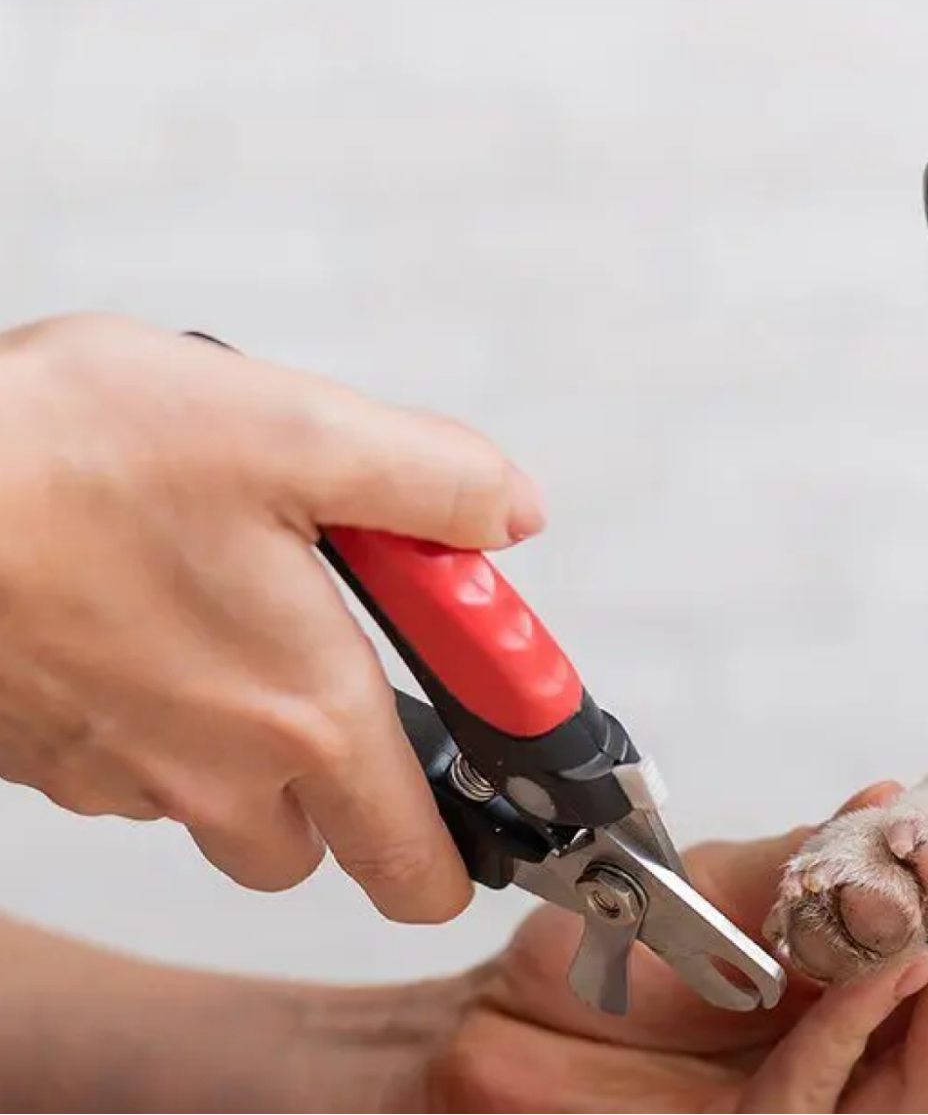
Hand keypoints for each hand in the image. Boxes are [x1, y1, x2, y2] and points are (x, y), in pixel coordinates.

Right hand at [0, 313, 545, 922]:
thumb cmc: (73, 456)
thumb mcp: (298, 430)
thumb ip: (434, 481)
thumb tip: (510, 514)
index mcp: (306, 714)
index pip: (416, 867)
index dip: (465, 850)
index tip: (488, 786)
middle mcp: (213, 773)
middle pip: (319, 844)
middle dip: (350, 776)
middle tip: (341, 660)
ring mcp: (116, 774)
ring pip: (216, 806)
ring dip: (245, 734)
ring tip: (226, 602)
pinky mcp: (40, 752)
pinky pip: (129, 767)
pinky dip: (156, 710)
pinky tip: (138, 608)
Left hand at [413, 775, 927, 1112]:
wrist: (488, 1023)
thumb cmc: (600, 957)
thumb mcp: (712, 884)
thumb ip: (805, 861)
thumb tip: (895, 802)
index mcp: (864, 979)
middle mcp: (858, 1048)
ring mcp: (816, 1104)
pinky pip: (826, 1096)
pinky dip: (863, 1019)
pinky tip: (900, 958)